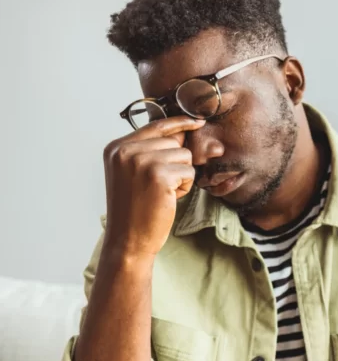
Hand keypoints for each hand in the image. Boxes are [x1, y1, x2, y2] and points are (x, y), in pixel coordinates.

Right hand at [102, 116, 205, 257]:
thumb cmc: (134, 209)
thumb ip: (150, 151)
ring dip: (181, 176)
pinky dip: (185, 187)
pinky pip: (189, 172)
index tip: (198, 121)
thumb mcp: (133, 173)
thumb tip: (184, 132)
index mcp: (116, 147)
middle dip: (176, 164)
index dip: (179, 123)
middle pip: (173, 141)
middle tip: (160, 186)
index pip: (155, 126)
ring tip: (162, 192)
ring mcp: (141, 161)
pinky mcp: (159, 175)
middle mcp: (126, 150)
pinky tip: (168, 199)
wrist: (128, 240)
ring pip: (184, 156)